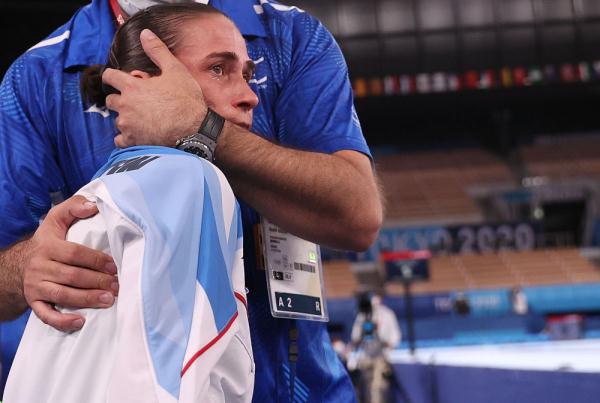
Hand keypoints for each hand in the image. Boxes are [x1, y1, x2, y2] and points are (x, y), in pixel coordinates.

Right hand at [23, 196, 117, 331]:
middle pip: (72, 276)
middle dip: (97, 282)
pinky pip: (46, 315)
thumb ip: (73, 207)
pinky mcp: (34, 302)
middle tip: (117, 285)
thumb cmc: (48, 241)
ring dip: (88, 299)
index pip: (75, 254)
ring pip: (63, 295)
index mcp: (48, 246)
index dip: (96, 260)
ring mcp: (36, 287)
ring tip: (109, 300)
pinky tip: (81, 322)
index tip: (114, 266)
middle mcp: (40, 267)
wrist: (19, 264)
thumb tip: (92, 206)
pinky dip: (63, 321)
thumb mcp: (56, 219)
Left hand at [103, 29, 205, 147]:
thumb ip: (157, 51)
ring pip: (118, 120)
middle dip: (120, 99)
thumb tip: (145, 33)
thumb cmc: (186, 100)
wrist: (194, 130)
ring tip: (141, 119)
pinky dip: (126, 138)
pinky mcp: (133, 141)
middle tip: (136, 102)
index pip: (110, 76)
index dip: (112, 76)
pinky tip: (137, 135)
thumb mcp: (175, 70)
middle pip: (111, 101)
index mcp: (132, 87)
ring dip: (126, 119)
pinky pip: (120, 140)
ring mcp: (128, 125)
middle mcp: (125, 106)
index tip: (116, 79)